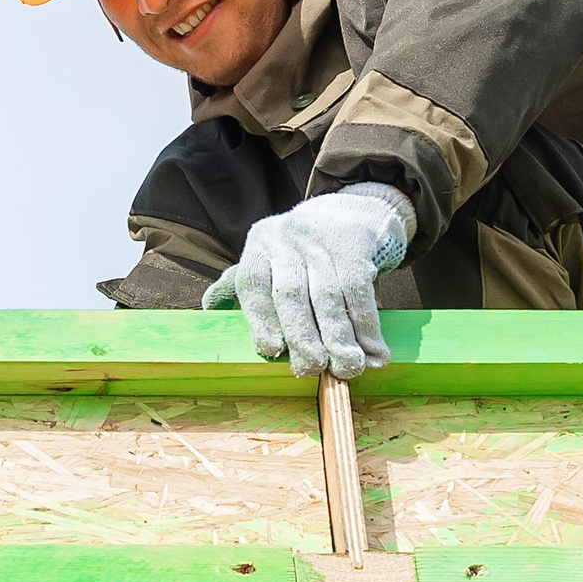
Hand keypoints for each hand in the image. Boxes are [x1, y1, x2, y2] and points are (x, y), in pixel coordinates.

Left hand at [205, 183, 414, 375]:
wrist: (347, 213)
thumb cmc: (298, 249)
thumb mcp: (266, 256)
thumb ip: (238, 282)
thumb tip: (209, 308)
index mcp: (259, 246)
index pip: (252, 282)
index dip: (260, 319)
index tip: (271, 351)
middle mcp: (285, 240)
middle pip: (291, 293)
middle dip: (302, 336)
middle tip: (312, 368)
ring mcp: (320, 242)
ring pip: (328, 296)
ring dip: (339, 337)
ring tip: (346, 367)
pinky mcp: (354, 246)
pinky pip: (359, 291)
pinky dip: (367, 326)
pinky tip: (373, 351)